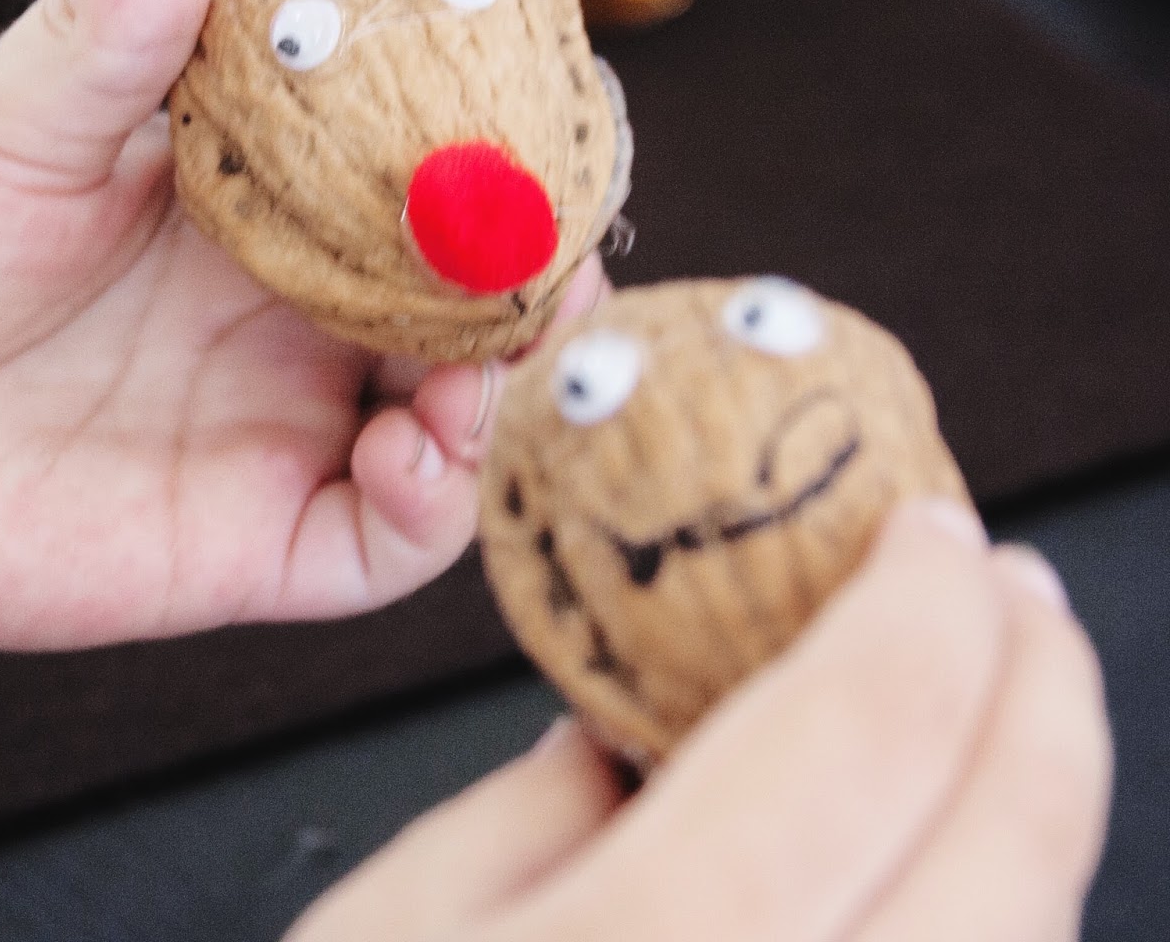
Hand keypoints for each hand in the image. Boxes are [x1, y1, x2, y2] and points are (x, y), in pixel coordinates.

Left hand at [0, 0, 605, 671]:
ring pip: (453, 420)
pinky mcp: (243, 539)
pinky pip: (380, 541)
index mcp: (258, 192)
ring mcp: (278, 427)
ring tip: (508, 340)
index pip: (420, 168)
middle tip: (564, 239)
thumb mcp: (9, 113)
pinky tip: (421, 446)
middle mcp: (291, 311)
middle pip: (463, 298)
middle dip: (533, 271)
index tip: (545, 111)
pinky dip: (434, 501)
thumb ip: (118, 15)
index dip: (497, 146)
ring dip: (508, 384)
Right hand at [289, 501, 1111, 941]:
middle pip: (1011, 866)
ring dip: (1042, 825)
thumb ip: (534, 809)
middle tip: (1020, 598)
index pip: (855, 737)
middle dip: (1044, 695)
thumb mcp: (385, 938)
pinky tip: (957, 879)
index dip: (921, 602)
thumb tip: (644, 717)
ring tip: (1003, 723)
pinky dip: (998, 937)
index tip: (936, 527)